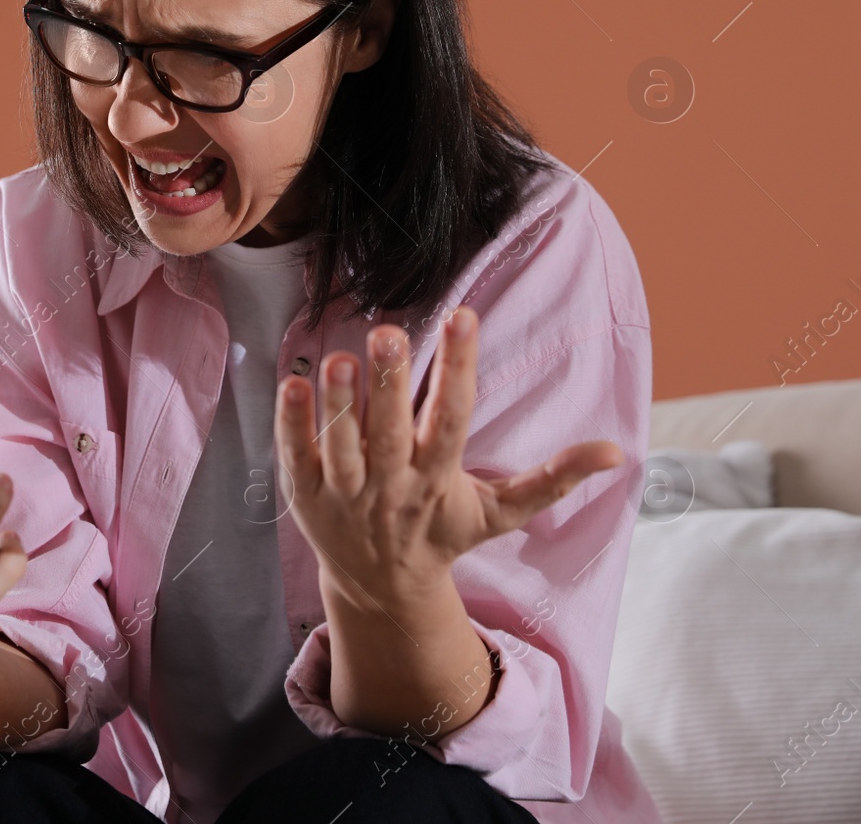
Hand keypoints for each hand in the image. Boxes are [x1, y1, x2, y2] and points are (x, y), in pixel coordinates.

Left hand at [274, 305, 623, 607]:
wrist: (381, 589)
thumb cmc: (442, 533)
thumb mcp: (499, 512)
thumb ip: (552, 478)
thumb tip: (616, 452)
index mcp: (439, 479)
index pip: (453, 420)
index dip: (459, 369)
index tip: (463, 317)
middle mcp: (391, 484)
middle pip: (392, 431)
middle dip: (390, 382)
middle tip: (388, 332)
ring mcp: (345, 492)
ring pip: (342, 445)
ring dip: (339, 403)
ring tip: (339, 356)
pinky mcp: (306, 495)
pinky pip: (297, 457)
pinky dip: (292, 425)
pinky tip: (290, 384)